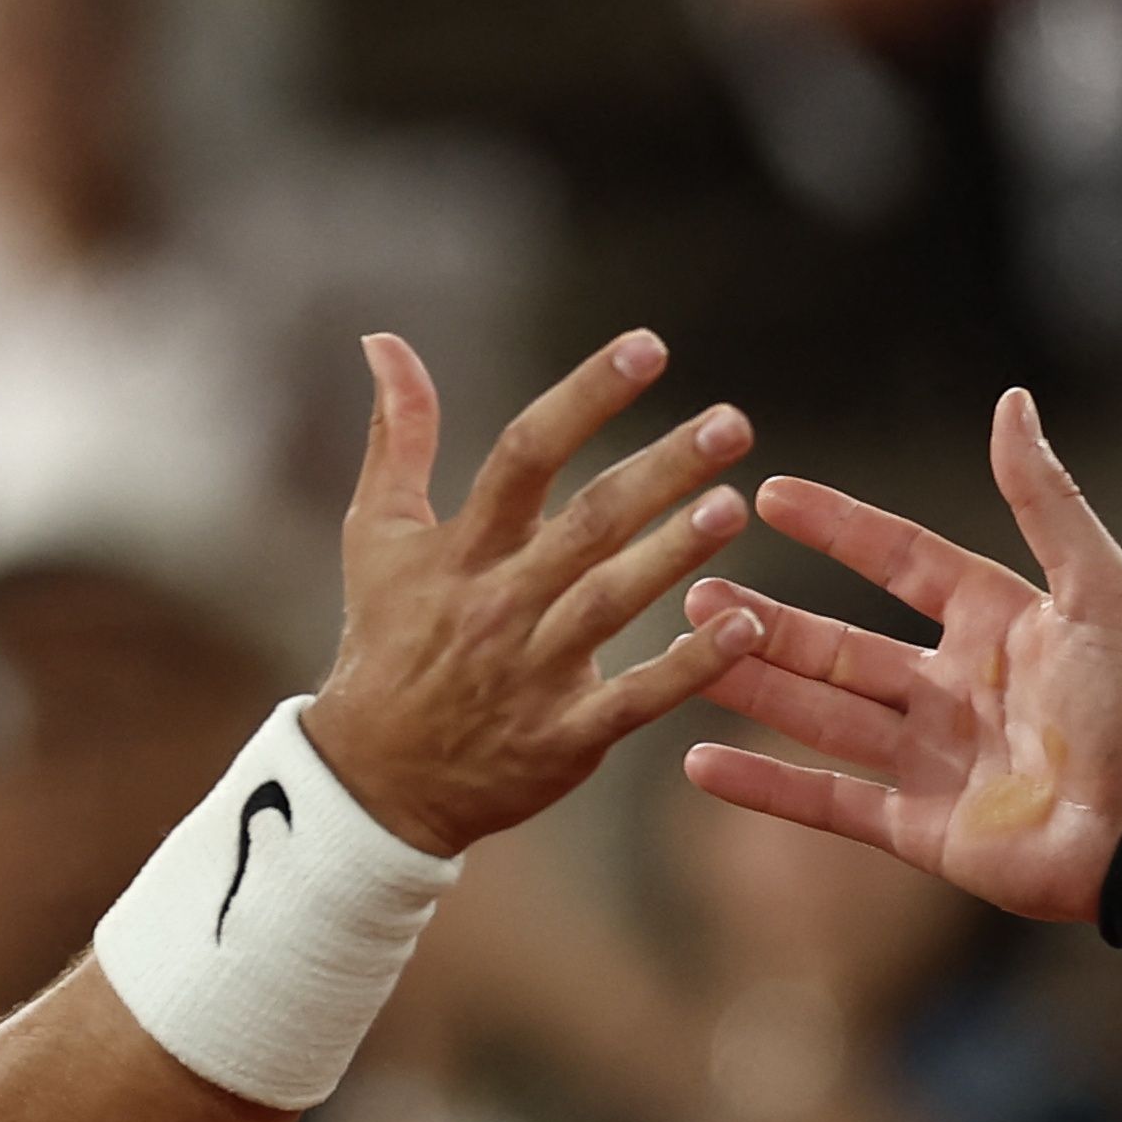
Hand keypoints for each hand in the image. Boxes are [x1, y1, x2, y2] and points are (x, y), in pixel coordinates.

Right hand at [305, 330, 761, 855]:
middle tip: (731, 423)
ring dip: (674, 553)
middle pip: (586, 523)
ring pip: (611, 602)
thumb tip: (385, 341)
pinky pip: (635, 698)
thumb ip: (399, 436)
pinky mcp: (565, 737)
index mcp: (461, 547)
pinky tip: (747, 625)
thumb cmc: (386, 640)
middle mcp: (499, 602)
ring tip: (734, 505)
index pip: (524, 454)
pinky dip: (690, 666)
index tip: (648, 347)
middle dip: (660, 469)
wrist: (375, 780)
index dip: (585, 398)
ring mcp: (533, 672)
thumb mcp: (377, 534)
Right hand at [678, 387, 1121, 921]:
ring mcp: (933, 761)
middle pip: (840, 643)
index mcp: (996, 624)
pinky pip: (829, 801)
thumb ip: (1046, 498)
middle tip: (693, 588)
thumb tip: (1013, 400)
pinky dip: (765, 785)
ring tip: (683, 650)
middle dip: (767, 617)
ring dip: (753, 683)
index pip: (900, 560)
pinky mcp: (921, 829)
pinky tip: (698, 763)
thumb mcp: (1097, 587)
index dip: (838, 528)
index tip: (767, 494)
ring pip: (821, 713)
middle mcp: (954, 688)